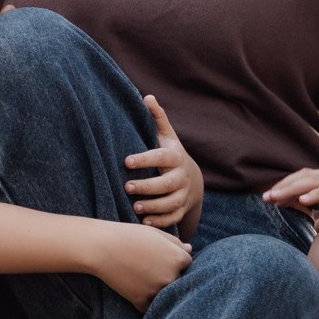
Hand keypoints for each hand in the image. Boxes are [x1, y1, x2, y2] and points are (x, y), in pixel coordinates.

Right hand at [92, 220, 192, 308]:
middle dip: (170, 275)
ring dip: (159, 290)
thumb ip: (175, 242)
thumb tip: (189, 250)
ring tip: (143, 276)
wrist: (103, 247)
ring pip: (165, 294)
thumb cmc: (129, 235)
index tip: (163, 256)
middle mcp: (171, 276)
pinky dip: (145, 300)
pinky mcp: (141, 301)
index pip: (187, 263)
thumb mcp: (155, 233)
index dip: (176, 259)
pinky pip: (150, 306)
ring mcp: (156, 291)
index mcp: (177, 258)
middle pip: (179, 280)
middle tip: (151, 267)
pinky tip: (136, 288)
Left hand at [124, 95, 204, 231]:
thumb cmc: (170, 153)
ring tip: (134, 207)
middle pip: (166, 184)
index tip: (126, 161)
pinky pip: (173, 218)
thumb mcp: (166, 135)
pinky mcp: (181, 209)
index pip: (161, 157)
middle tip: (126, 186)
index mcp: (175, 156)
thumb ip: (157, 118)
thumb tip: (147, 96)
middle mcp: (181, 176)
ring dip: (153, 207)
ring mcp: (183, 194)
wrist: (192, 178)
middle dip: (147, 186)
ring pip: (170, 203)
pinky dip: (160, 221)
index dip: (145, 159)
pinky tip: (144, 222)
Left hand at [262, 166, 318, 213]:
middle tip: (265, 197)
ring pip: (314, 180)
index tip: (272, 198)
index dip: (287, 186)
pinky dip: (316, 194)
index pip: (306, 179)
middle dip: (284, 186)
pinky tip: (302, 201)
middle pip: (306, 177)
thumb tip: (315, 226)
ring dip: (292, 189)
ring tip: (275, 198)